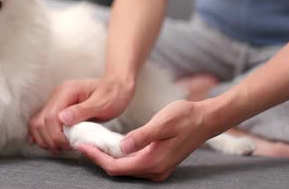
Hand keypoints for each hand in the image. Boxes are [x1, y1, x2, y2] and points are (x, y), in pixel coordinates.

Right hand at [29, 77, 134, 153]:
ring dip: (44, 139)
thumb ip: (82, 111)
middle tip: (64, 149)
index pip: (51, 117)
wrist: (117, 87)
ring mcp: (55, 101)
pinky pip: (42, 122)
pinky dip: (42, 134)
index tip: (69, 145)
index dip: (56, 136)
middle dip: (50, 140)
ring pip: (37, 123)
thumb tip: (61, 119)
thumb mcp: (102, 103)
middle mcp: (57, 94)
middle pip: (40, 121)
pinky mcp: (57, 108)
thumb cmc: (113, 94)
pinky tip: (47, 143)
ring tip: (59, 148)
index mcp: (67, 91)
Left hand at [77, 100, 212, 180]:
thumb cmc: (185, 117)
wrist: (206, 119)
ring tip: (93, 144)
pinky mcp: (160, 163)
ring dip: (109, 159)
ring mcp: (158, 169)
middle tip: (83, 144)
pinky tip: (112, 146)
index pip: (116, 167)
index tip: (82, 146)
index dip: (97, 158)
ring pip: (126, 169)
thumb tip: (121, 147)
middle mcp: (155, 170)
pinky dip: (120, 157)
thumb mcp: (162, 122)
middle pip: (119, 170)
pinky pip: (134, 165)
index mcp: (153, 162)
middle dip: (99, 159)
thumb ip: (141, 136)